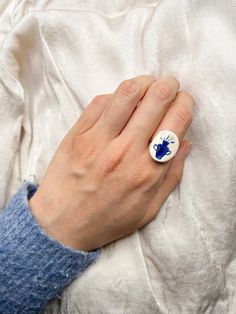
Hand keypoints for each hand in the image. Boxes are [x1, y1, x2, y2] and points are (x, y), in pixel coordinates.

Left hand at [29, 75, 193, 250]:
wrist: (62, 226)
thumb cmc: (107, 220)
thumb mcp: (148, 209)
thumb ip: (171, 177)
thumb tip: (185, 144)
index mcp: (148, 171)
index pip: (176, 123)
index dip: (185, 104)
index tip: (184, 101)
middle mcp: (125, 152)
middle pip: (155, 100)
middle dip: (168, 85)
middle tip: (169, 84)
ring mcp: (98, 141)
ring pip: (127, 93)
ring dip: (143, 81)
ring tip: (148, 84)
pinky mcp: (77, 135)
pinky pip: (99, 102)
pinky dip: (115, 95)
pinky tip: (121, 100)